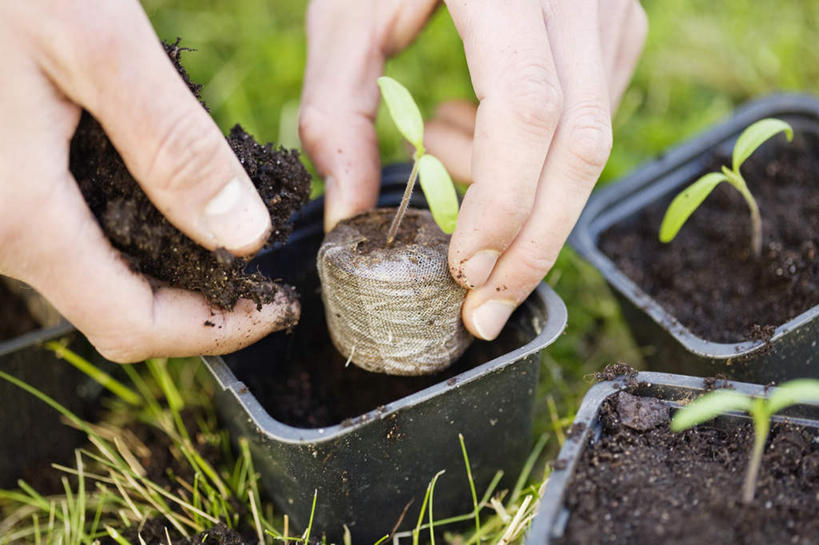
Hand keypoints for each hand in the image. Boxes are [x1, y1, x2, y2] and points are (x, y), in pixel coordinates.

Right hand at [0, 1, 294, 361]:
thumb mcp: (99, 46)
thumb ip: (174, 144)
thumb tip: (243, 235)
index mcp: (20, 216)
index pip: (132, 324)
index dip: (216, 330)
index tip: (276, 307)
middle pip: (115, 309)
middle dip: (198, 304)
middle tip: (263, 274)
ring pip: (96, 276)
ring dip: (170, 270)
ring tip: (232, 239)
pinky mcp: (2, 188)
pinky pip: (74, 237)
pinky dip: (134, 237)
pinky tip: (173, 199)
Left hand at [300, 0, 645, 339]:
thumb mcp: (346, 12)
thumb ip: (341, 112)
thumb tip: (349, 215)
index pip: (529, 112)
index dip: (502, 204)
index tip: (462, 269)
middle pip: (581, 146)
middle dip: (532, 243)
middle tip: (481, 306)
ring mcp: (611, 9)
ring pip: (592, 142)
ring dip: (522, 192)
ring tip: (438, 148)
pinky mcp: (617, 26)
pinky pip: (589, 120)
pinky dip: (533, 157)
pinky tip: (469, 122)